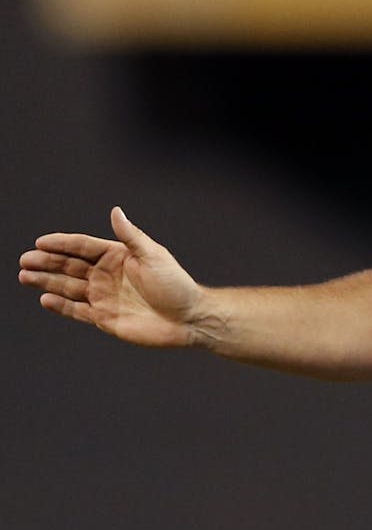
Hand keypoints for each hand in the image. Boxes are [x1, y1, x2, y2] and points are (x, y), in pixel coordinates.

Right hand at [18, 206, 204, 347]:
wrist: (188, 318)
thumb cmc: (176, 284)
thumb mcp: (154, 255)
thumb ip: (131, 236)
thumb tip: (116, 211)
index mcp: (118, 256)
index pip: (83, 247)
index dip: (62, 243)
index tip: (41, 241)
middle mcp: (107, 275)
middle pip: (70, 266)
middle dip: (47, 261)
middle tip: (25, 259)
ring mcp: (103, 296)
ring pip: (68, 286)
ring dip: (46, 281)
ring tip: (25, 276)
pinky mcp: (104, 318)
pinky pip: (76, 310)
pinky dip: (60, 305)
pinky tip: (45, 299)